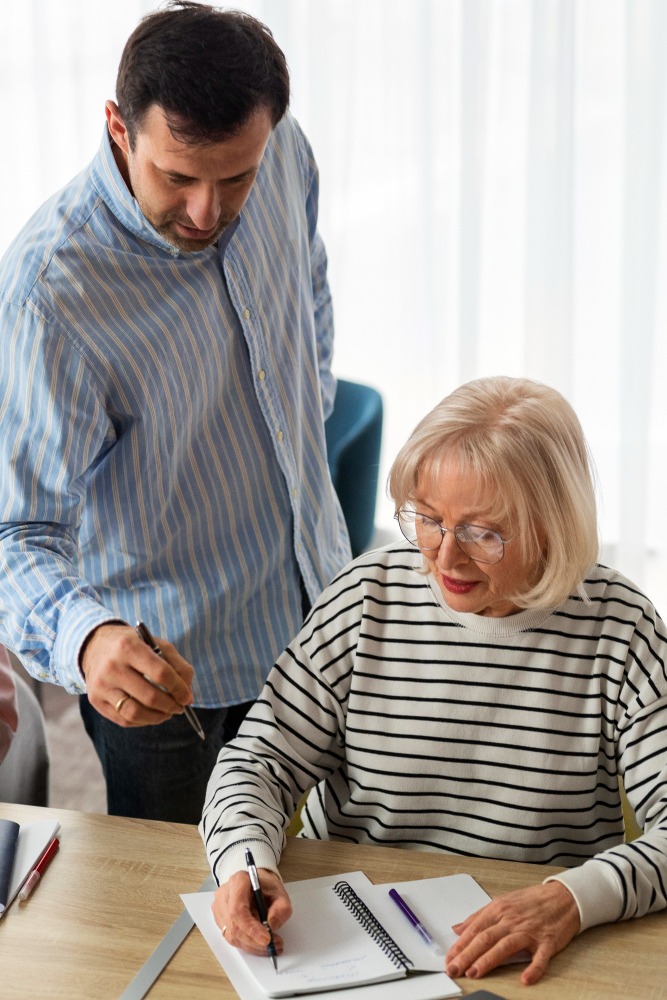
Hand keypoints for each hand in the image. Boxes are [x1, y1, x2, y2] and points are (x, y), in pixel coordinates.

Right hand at [81, 623, 194, 726]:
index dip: (179, 689)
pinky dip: (143, 721)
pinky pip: (123, 720)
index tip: (188, 698)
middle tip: (180, 707)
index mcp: (129, 647)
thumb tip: (188, 695)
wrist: (95, 645)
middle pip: (149, 696)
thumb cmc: (133, 645)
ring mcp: (101, 686)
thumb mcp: (156, 644)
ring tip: (167, 713)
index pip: (161, 673)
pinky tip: (151, 715)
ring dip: (158, 717)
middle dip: (171, 706)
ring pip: (135, 713)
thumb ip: (177, 665)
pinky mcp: (96, 701)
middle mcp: (112, 667)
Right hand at [212, 868, 291, 955]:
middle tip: (273, 944)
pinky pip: (232, 938)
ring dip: (252, 945)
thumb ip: (281, 908)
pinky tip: (259, 944)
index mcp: (238, 882)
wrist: (258, 886)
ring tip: (270, 945)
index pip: (238, 910)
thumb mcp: (281, 894)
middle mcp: (224, 894)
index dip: (251, 928)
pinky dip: (248, 945)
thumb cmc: (266, 888)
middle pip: (235, 925)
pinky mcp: (220, 919)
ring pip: (232, 935)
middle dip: (255, 940)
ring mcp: (220, 908)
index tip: (266, 939)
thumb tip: (272, 925)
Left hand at [445, 880, 579, 985]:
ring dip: (489, 960)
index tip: (449, 959)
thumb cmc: (532, 900)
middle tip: (454, 969)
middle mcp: (512, 919)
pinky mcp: (547, 941)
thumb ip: (479, 916)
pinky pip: (540, 957)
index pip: (475, 929)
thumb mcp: (502, 902)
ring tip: (475, 972)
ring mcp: (530, 931)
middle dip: (467, 955)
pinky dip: (533, 969)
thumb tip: (457, 928)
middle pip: (485, 938)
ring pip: (505, 946)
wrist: (563, 896)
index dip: (460, 945)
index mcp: (499, 909)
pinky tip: (525, 979)